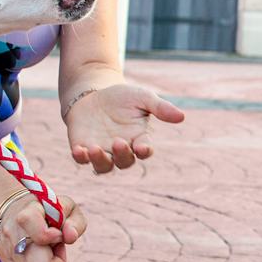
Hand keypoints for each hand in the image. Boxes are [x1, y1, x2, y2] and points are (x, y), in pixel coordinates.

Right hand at [0, 191, 87, 261]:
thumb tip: (70, 237)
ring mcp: (4, 247)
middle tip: (54, 247)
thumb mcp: (69, 208)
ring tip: (45, 249)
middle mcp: (11, 232)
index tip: (58, 233)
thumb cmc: (47, 210)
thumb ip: (76, 223)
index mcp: (27, 215)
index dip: (57, 238)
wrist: (14, 207)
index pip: (42, 237)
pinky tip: (36, 255)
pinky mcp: (2, 258)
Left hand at [65, 83, 184, 172]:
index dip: (144, 150)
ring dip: (100, 161)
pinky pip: (82, 160)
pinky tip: (79, 150)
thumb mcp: (142, 97)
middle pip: (124, 161)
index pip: (144, 150)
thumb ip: (160, 107)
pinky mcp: (82, 148)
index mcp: (138, 139)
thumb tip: (182, 116)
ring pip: (103, 166)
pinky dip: (80, 157)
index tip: (143, 146)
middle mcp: (121, 150)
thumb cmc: (122, 97)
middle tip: (118, 142)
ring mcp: (101, 151)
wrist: (92, 94)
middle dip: (122, 155)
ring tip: (95, 149)